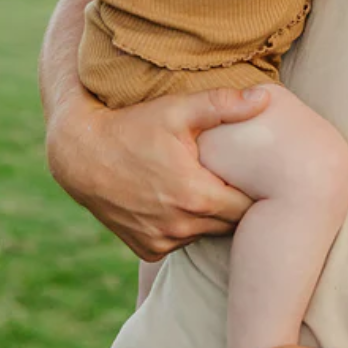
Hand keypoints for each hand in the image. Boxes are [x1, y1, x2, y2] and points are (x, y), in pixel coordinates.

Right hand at [46, 85, 271, 258]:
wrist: (80, 154)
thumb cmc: (133, 126)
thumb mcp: (178, 110)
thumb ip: (224, 105)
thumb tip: (266, 98)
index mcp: (195, 196)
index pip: (249, 206)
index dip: (257, 188)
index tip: (258, 171)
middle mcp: (180, 226)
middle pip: (231, 223)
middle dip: (238, 202)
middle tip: (241, 176)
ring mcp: (161, 241)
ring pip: (207, 233)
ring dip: (212, 215)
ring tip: (211, 185)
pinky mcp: (146, 249)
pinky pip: (181, 241)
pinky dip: (186, 225)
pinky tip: (182, 201)